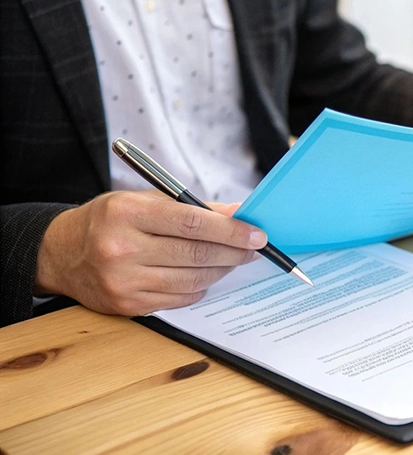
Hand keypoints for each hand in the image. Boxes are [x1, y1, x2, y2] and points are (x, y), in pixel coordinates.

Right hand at [34, 191, 265, 315]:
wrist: (61, 253)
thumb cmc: (109, 220)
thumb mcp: (145, 201)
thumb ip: (193, 208)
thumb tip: (239, 214)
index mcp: (127, 213)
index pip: (193, 223)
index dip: (231, 231)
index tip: (257, 234)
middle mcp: (121, 249)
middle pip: (196, 254)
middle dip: (233, 252)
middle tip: (253, 248)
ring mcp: (123, 281)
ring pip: (192, 280)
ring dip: (221, 270)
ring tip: (233, 260)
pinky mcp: (127, 305)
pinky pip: (179, 298)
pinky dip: (199, 287)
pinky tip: (205, 276)